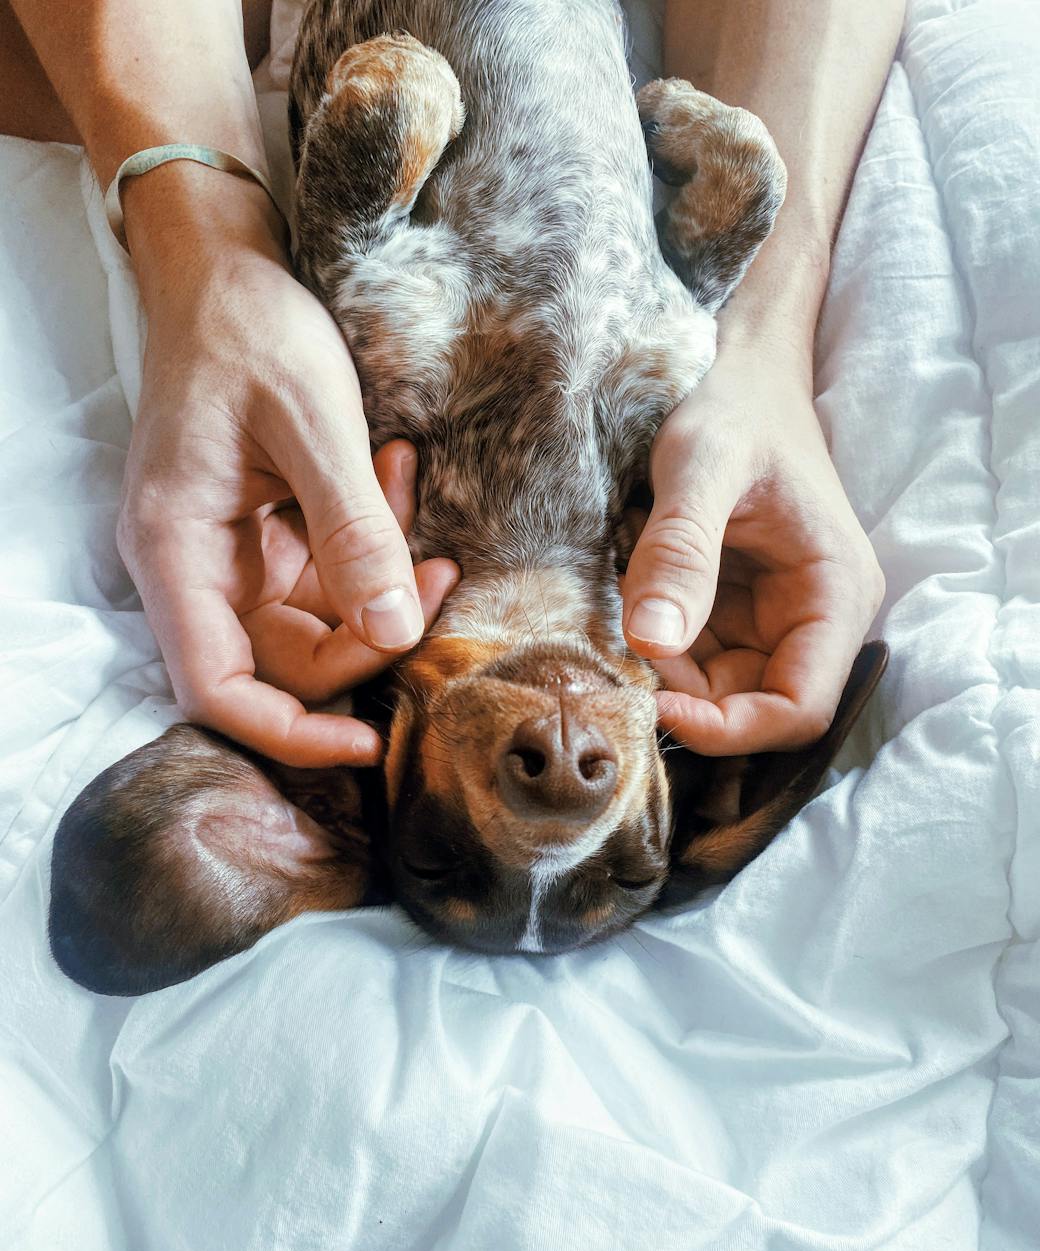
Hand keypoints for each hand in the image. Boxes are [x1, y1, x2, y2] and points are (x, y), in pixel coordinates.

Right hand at [117, 173, 458, 767]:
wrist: (225, 269)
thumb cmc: (249, 328)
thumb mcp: (312, 421)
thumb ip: (353, 530)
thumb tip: (395, 635)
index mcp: (175, 550)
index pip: (217, 687)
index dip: (289, 731)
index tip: (370, 742)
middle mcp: (195, 567)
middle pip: (281, 663)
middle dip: (368, 635)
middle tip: (438, 576)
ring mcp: (231, 553)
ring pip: (315, 621)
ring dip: (380, 580)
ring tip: (416, 498)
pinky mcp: (266, 533)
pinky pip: (327, 574)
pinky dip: (373, 542)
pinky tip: (397, 475)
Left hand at [621, 339, 883, 754]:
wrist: (739, 375)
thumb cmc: (735, 408)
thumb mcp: (701, 465)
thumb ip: (681, 550)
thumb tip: (651, 640)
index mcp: (835, 594)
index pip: (799, 709)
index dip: (730, 728)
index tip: (655, 704)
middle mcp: (814, 619)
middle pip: (750, 706)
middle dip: (681, 690)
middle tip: (619, 641)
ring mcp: (774, 619)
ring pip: (714, 687)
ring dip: (661, 665)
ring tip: (624, 598)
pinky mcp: (737, 612)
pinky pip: (694, 655)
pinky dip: (655, 639)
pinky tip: (632, 591)